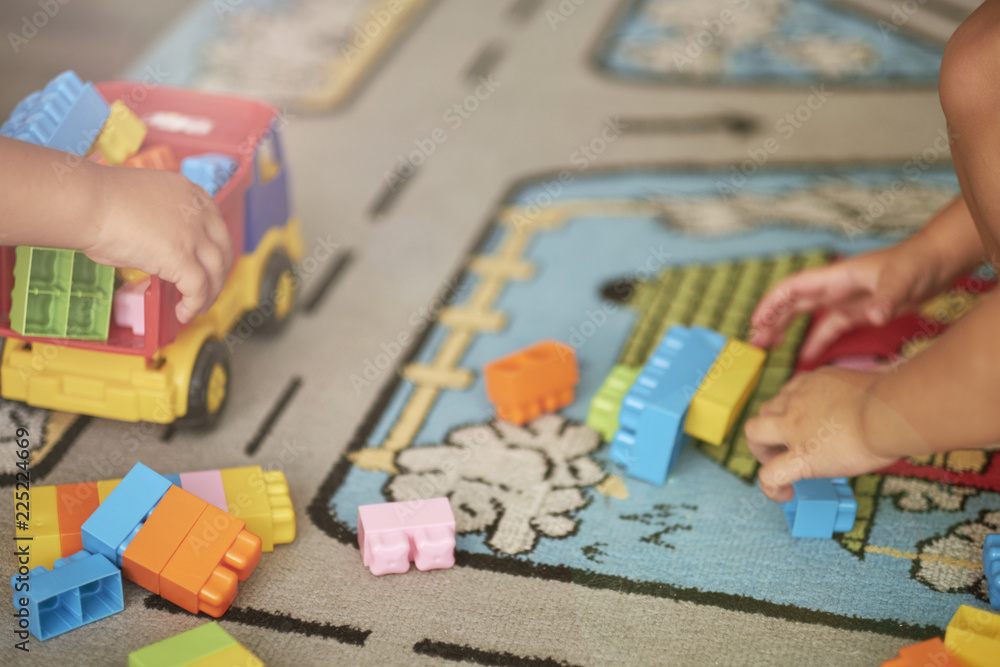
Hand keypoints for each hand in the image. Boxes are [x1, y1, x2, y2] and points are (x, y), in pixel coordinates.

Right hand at [82, 165, 233, 322]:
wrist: (87, 201)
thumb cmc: (100, 202)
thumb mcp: (146, 205)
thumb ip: (163, 224)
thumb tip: (157, 249)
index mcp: (190, 194)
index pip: (216, 227)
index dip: (215, 250)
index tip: (209, 265)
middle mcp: (198, 212)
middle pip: (223, 250)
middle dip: (218, 274)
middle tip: (207, 290)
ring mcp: (193, 235)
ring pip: (215, 272)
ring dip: (209, 294)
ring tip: (196, 308)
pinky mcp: (181, 257)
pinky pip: (198, 289)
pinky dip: (194, 305)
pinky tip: (183, 314)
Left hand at [744, 367, 898, 501]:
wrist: (892, 411)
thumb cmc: (896, 399)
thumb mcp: (872, 383)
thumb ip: (864, 393)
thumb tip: (880, 401)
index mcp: (814, 382)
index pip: (788, 393)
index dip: (791, 410)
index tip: (805, 425)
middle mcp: (797, 401)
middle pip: (765, 410)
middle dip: (769, 428)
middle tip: (786, 446)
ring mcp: (794, 428)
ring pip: (754, 433)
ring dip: (761, 450)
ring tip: (779, 465)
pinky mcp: (801, 457)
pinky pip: (769, 474)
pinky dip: (771, 486)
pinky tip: (784, 494)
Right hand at [749, 243, 945, 362]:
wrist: (936, 262)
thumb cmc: (916, 264)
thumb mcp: (901, 281)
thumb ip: (886, 298)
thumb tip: (875, 316)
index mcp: (835, 277)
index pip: (793, 288)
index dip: (771, 304)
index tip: (755, 322)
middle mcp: (834, 288)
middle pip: (792, 304)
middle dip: (771, 321)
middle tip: (754, 343)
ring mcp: (844, 300)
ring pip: (805, 316)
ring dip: (785, 330)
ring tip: (768, 348)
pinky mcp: (857, 312)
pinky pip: (828, 329)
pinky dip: (815, 342)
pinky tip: (806, 358)